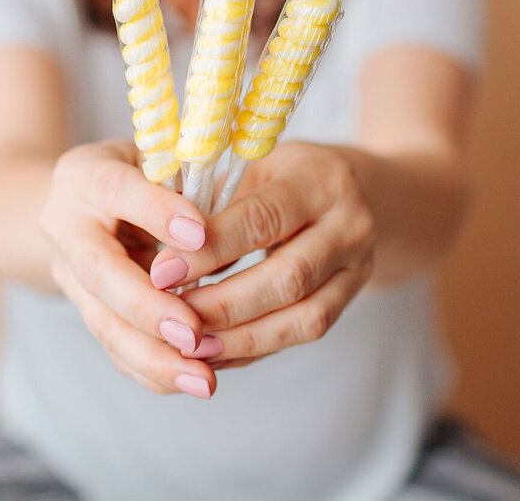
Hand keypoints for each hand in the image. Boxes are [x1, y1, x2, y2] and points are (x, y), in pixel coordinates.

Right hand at [38, 140, 217, 397]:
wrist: (70, 202)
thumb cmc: (137, 169)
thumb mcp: (156, 154)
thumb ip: (183, 178)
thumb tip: (222, 220)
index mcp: (87, 176)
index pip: (119, 191)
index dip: (157, 212)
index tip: (202, 233)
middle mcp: (67, 227)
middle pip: (100, 273)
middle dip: (148, 308)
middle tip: (194, 333)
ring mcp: (71, 276)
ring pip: (106, 323)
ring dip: (154, 357)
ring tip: (203, 380)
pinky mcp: (88, 311)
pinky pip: (116, 348)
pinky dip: (153, 371)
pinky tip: (191, 382)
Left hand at [148, 142, 375, 369]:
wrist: (355, 189)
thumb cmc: (285, 175)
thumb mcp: (252, 168)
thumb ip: (214, 207)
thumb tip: (166, 260)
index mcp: (319, 179)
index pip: (263, 219)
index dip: (210, 250)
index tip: (162, 272)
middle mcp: (349, 224)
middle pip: (288, 278)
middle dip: (224, 304)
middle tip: (172, 317)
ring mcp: (357, 266)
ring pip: (303, 318)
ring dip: (241, 338)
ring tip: (191, 347)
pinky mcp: (351, 299)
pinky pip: (303, 334)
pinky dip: (255, 348)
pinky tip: (216, 352)